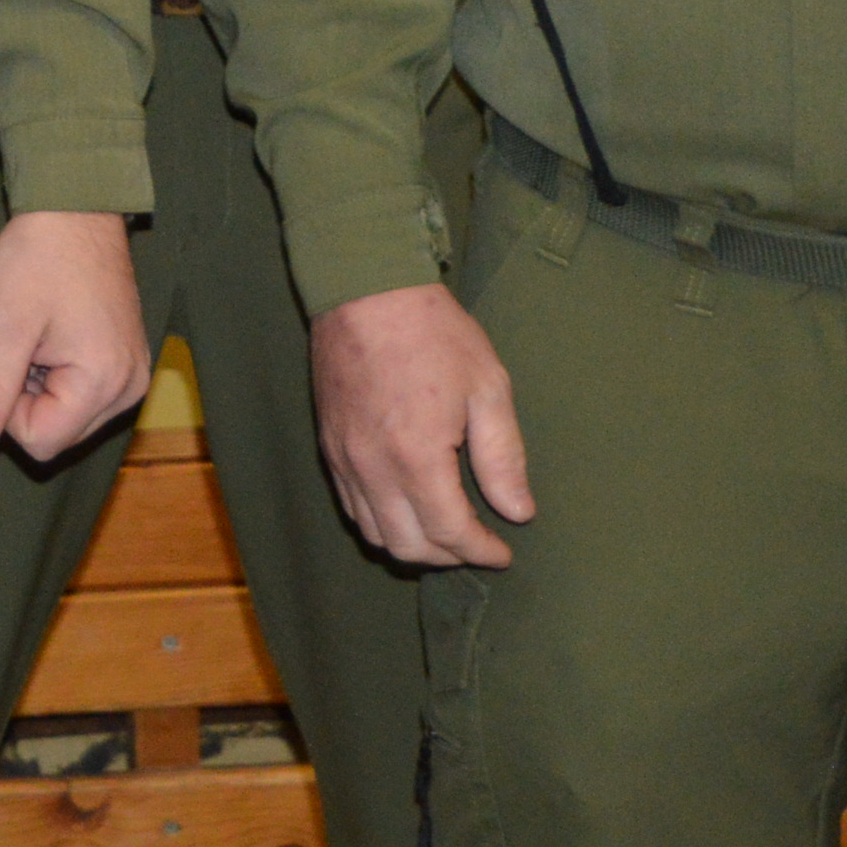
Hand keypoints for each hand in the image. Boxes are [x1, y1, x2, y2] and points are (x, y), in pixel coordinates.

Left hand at [0, 211, 154, 461]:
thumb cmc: (40, 257)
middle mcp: (128, 388)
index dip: (8, 408)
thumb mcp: (4, 323)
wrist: (75, 208)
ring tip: (40, 334)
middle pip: (57, 433)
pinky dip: (58, 374)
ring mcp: (132, 375)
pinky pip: (82, 395)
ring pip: (67, 417)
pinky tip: (54, 334)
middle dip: (27, 397)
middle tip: (24, 342)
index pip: (40, 442)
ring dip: (41, 385)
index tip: (9, 356)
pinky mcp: (126, 362)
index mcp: (104, 382)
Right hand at [310, 282, 531, 566]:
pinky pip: (351, 506)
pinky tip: (405, 506)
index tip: (504, 552)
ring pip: (374, 534)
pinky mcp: (328, 445)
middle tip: (477, 543)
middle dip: (449, 556)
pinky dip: (381, 521)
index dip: (481, 551)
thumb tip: (518, 512)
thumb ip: (502, 457)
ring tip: (443, 530)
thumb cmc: (433, 332)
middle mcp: (373, 468)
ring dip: (412, 544)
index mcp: (416, 456)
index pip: (450, 532)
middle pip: (409, 546)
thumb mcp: (486, 387)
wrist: (365, 289)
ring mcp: (344, 458)